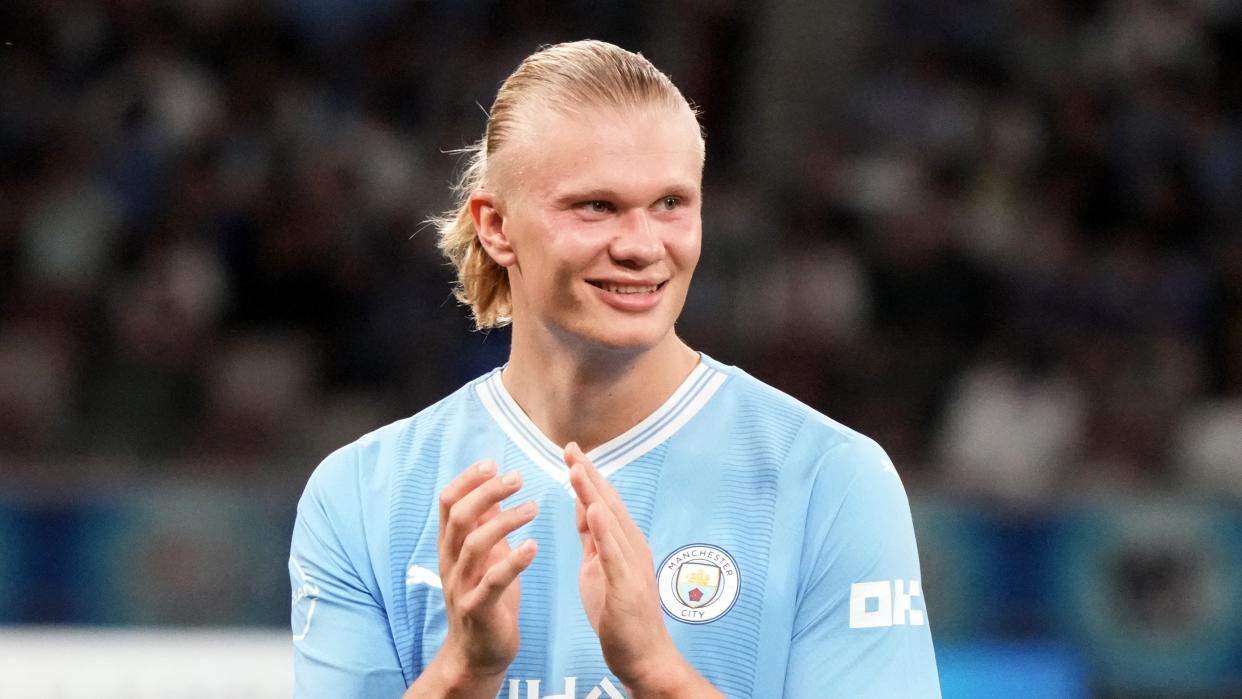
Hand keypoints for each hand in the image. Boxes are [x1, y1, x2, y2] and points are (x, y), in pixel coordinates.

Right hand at [424, 460, 537, 692]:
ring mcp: (461, 587)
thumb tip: (490, 489)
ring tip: (533, 507)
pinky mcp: (478, 609)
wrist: (478, 653)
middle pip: (460, 517)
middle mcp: (450, 563)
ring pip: (475, 545)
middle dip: (487, 492)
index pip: (448, 504)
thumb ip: (483, 526)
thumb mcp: (484, 557)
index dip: (467, 480)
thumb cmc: (486, 599)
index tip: (492, 463)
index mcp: (451, 547)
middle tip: (516, 477)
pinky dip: (513, 561)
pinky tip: (533, 546)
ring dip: (504, 521)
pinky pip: (493, 582)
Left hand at [566, 443, 719, 696]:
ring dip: (593, 492)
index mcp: (623, 543)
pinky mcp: (626, 585)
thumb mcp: (600, 568)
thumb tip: (584, 507)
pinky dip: (603, 528)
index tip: (570, 451)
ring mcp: (631, 565)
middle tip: (570, 445)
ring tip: (577, 466)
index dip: (586, 476)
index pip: (602, 502)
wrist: (643, 657)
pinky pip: (613, 552)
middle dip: (588, 473)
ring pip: (610, 521)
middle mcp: (631, 547)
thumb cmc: (621, 616)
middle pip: (608, 502)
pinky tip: (592, 507)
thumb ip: (594, 538)